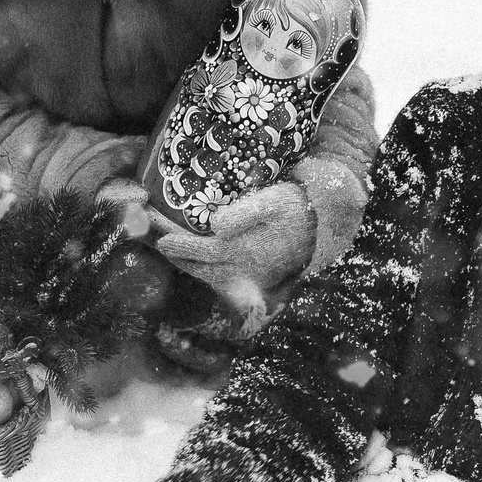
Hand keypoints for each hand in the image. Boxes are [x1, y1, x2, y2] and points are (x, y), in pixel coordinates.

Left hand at [156, 181, 316, 311]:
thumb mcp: (272, 202)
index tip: (162, 241)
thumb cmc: (294, 207)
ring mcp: (252, 277)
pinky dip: (207, 271)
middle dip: (178, 257)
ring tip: (173, 252)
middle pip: (203, 268)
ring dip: (190, 266)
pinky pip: (225, 279)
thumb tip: (214, 226)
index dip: (181, 247)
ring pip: (211, 277)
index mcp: (246, 250)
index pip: (205, 251)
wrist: (323, 226)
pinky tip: (199, 261)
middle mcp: (246, 269)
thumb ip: (243, 214)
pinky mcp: (258, 280)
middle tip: (159, 244)